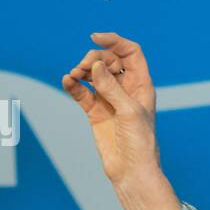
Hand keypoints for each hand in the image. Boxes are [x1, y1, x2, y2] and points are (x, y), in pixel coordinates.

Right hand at [62, 31, 180, 209]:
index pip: (131, 53)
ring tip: (73, 76)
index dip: (115, 41)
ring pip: (93, 75)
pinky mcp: (95, 112)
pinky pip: (81, 92)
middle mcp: (126, 90)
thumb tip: (96, 65)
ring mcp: (109, 100)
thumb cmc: (140, 144)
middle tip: (85, 68)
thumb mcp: (128, 112)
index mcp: (142, 85)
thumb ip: (111, 87)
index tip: (95, 37)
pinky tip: (67, 82)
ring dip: (82, 70)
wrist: (131, 172)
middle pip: (108, 61)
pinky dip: (73, 85)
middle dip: (94, 58)